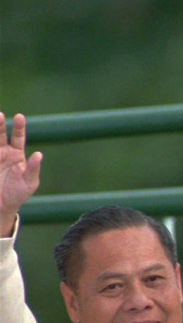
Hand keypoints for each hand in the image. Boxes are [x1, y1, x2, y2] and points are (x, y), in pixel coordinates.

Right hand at [0, 113, 42, 235]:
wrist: (1, 207)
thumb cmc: (18, 194)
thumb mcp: (29, 183)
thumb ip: (33, 169)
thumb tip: (39, 154)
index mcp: (17, 155)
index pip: (18, 137)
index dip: (19, 127)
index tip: (20, 117)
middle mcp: (3, 152)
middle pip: (0, 134)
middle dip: (0, 124)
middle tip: (0, 115)